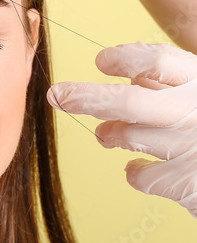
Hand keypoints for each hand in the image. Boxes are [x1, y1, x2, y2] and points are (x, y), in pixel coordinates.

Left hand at [46, 42, 196, 219]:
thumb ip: (171, 83)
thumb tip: (122, 73)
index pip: (158, 61)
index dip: (124, 58)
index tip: (101, 61)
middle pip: (130, 102)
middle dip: (88, 97)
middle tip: (59, 95)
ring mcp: (194, 148)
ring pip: (129, 137)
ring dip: (111, 135)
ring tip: (107, 135)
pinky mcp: (189, 184)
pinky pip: (140, 174)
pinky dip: (134, 170)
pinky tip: (138, 166)